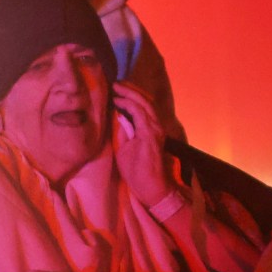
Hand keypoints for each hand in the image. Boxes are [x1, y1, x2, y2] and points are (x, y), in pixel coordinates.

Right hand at [111, 82, 172, 208]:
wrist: (155, 187)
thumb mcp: (123, 154)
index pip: (137, 107)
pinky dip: (141, 103)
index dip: (124, 99)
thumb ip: (122, 132)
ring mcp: (159, 128)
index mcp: (148, 131)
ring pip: (150, 104)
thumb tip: (118, 116)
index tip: (112, 96)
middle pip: (146, 101)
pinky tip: (131, 101)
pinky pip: (150, 111)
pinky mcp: (158, 132)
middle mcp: (156, 126)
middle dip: (131, 90)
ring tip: (122, 88)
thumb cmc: (137, 174)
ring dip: (137, 94)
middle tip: (116, 84)